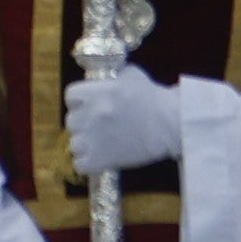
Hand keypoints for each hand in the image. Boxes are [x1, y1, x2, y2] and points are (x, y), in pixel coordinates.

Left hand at [62, 70, 186, 171]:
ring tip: (98, 144)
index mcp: (95, 93)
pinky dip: (87, 163)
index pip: (70, 96)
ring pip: (74, 144)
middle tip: (96, 126)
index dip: (78, 101)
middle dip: (82, 123)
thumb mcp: (131, 76)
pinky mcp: (102, 159)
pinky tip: (99, 158)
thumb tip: (106, 79)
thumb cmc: (154, 98)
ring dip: (84, 144)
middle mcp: (91, 115)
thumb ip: (113, 77)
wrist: (170, 124)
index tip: (87, 106)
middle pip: (71, 121)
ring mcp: (95, 139)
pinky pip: (80, 165)